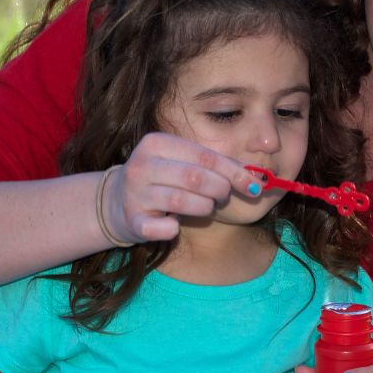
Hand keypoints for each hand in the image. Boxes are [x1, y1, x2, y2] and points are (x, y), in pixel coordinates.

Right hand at [101, 132, 261, 243]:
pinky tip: (176, 225)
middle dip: (220, 190)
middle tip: (223, 197)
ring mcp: (135, 194)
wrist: (117, 201)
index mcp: (156, 143)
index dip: (234, 172)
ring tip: (205, 207)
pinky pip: (161, 228)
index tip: (255, 186)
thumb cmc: (162, 178)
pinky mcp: (132, 220)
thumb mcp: (182, 162)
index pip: (205, 156)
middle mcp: (142, 165)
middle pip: (195, 177)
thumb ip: (213, 164)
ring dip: (204, 207)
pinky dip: (174, 229)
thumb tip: (254, 177)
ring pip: (183, 201)